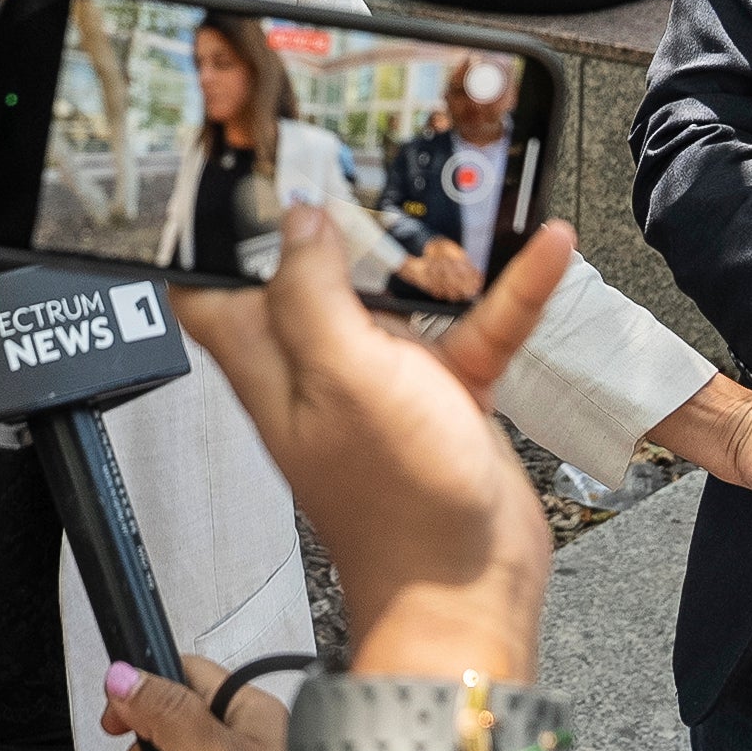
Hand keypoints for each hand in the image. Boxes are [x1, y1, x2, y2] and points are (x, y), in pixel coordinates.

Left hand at [173, 207, 565, 682]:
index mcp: (273, 365)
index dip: (211, 235)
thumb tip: (295, 221)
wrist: (468, 588)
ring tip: (456, 197)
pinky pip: (474, 325)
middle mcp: (320, 367)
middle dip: (333, 220)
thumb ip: (311, 294)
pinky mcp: (445, 394)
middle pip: (311, 275)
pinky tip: (541, 250)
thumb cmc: (396, 506)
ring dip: (427, 251)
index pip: (212, 290)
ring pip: (397, 293)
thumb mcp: (342, 378)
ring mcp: (384, 379)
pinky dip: (507, 289)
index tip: (235, 176)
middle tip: (357, 162)